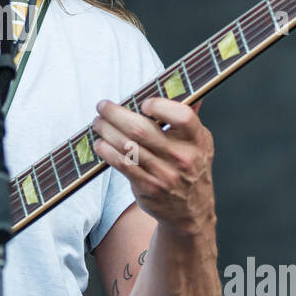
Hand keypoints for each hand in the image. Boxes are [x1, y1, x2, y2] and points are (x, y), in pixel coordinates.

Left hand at [91, 97, 215, 234]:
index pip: (182, 116)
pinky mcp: (148, 188)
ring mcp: (165, 175)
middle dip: (115, 114)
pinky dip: (106, 151)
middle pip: (142, 129)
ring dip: (106, 131)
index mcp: (198, 140)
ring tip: (97, 123)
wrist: (191, 211)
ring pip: (127, 146)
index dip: (159, 106)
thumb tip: (178, 83)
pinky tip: (100, 143)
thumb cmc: (190, 167)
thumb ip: (188, 115)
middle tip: (102, 106)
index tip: (143, 103)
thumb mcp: (199, 142)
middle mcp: (183, 157)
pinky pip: (122, 164)